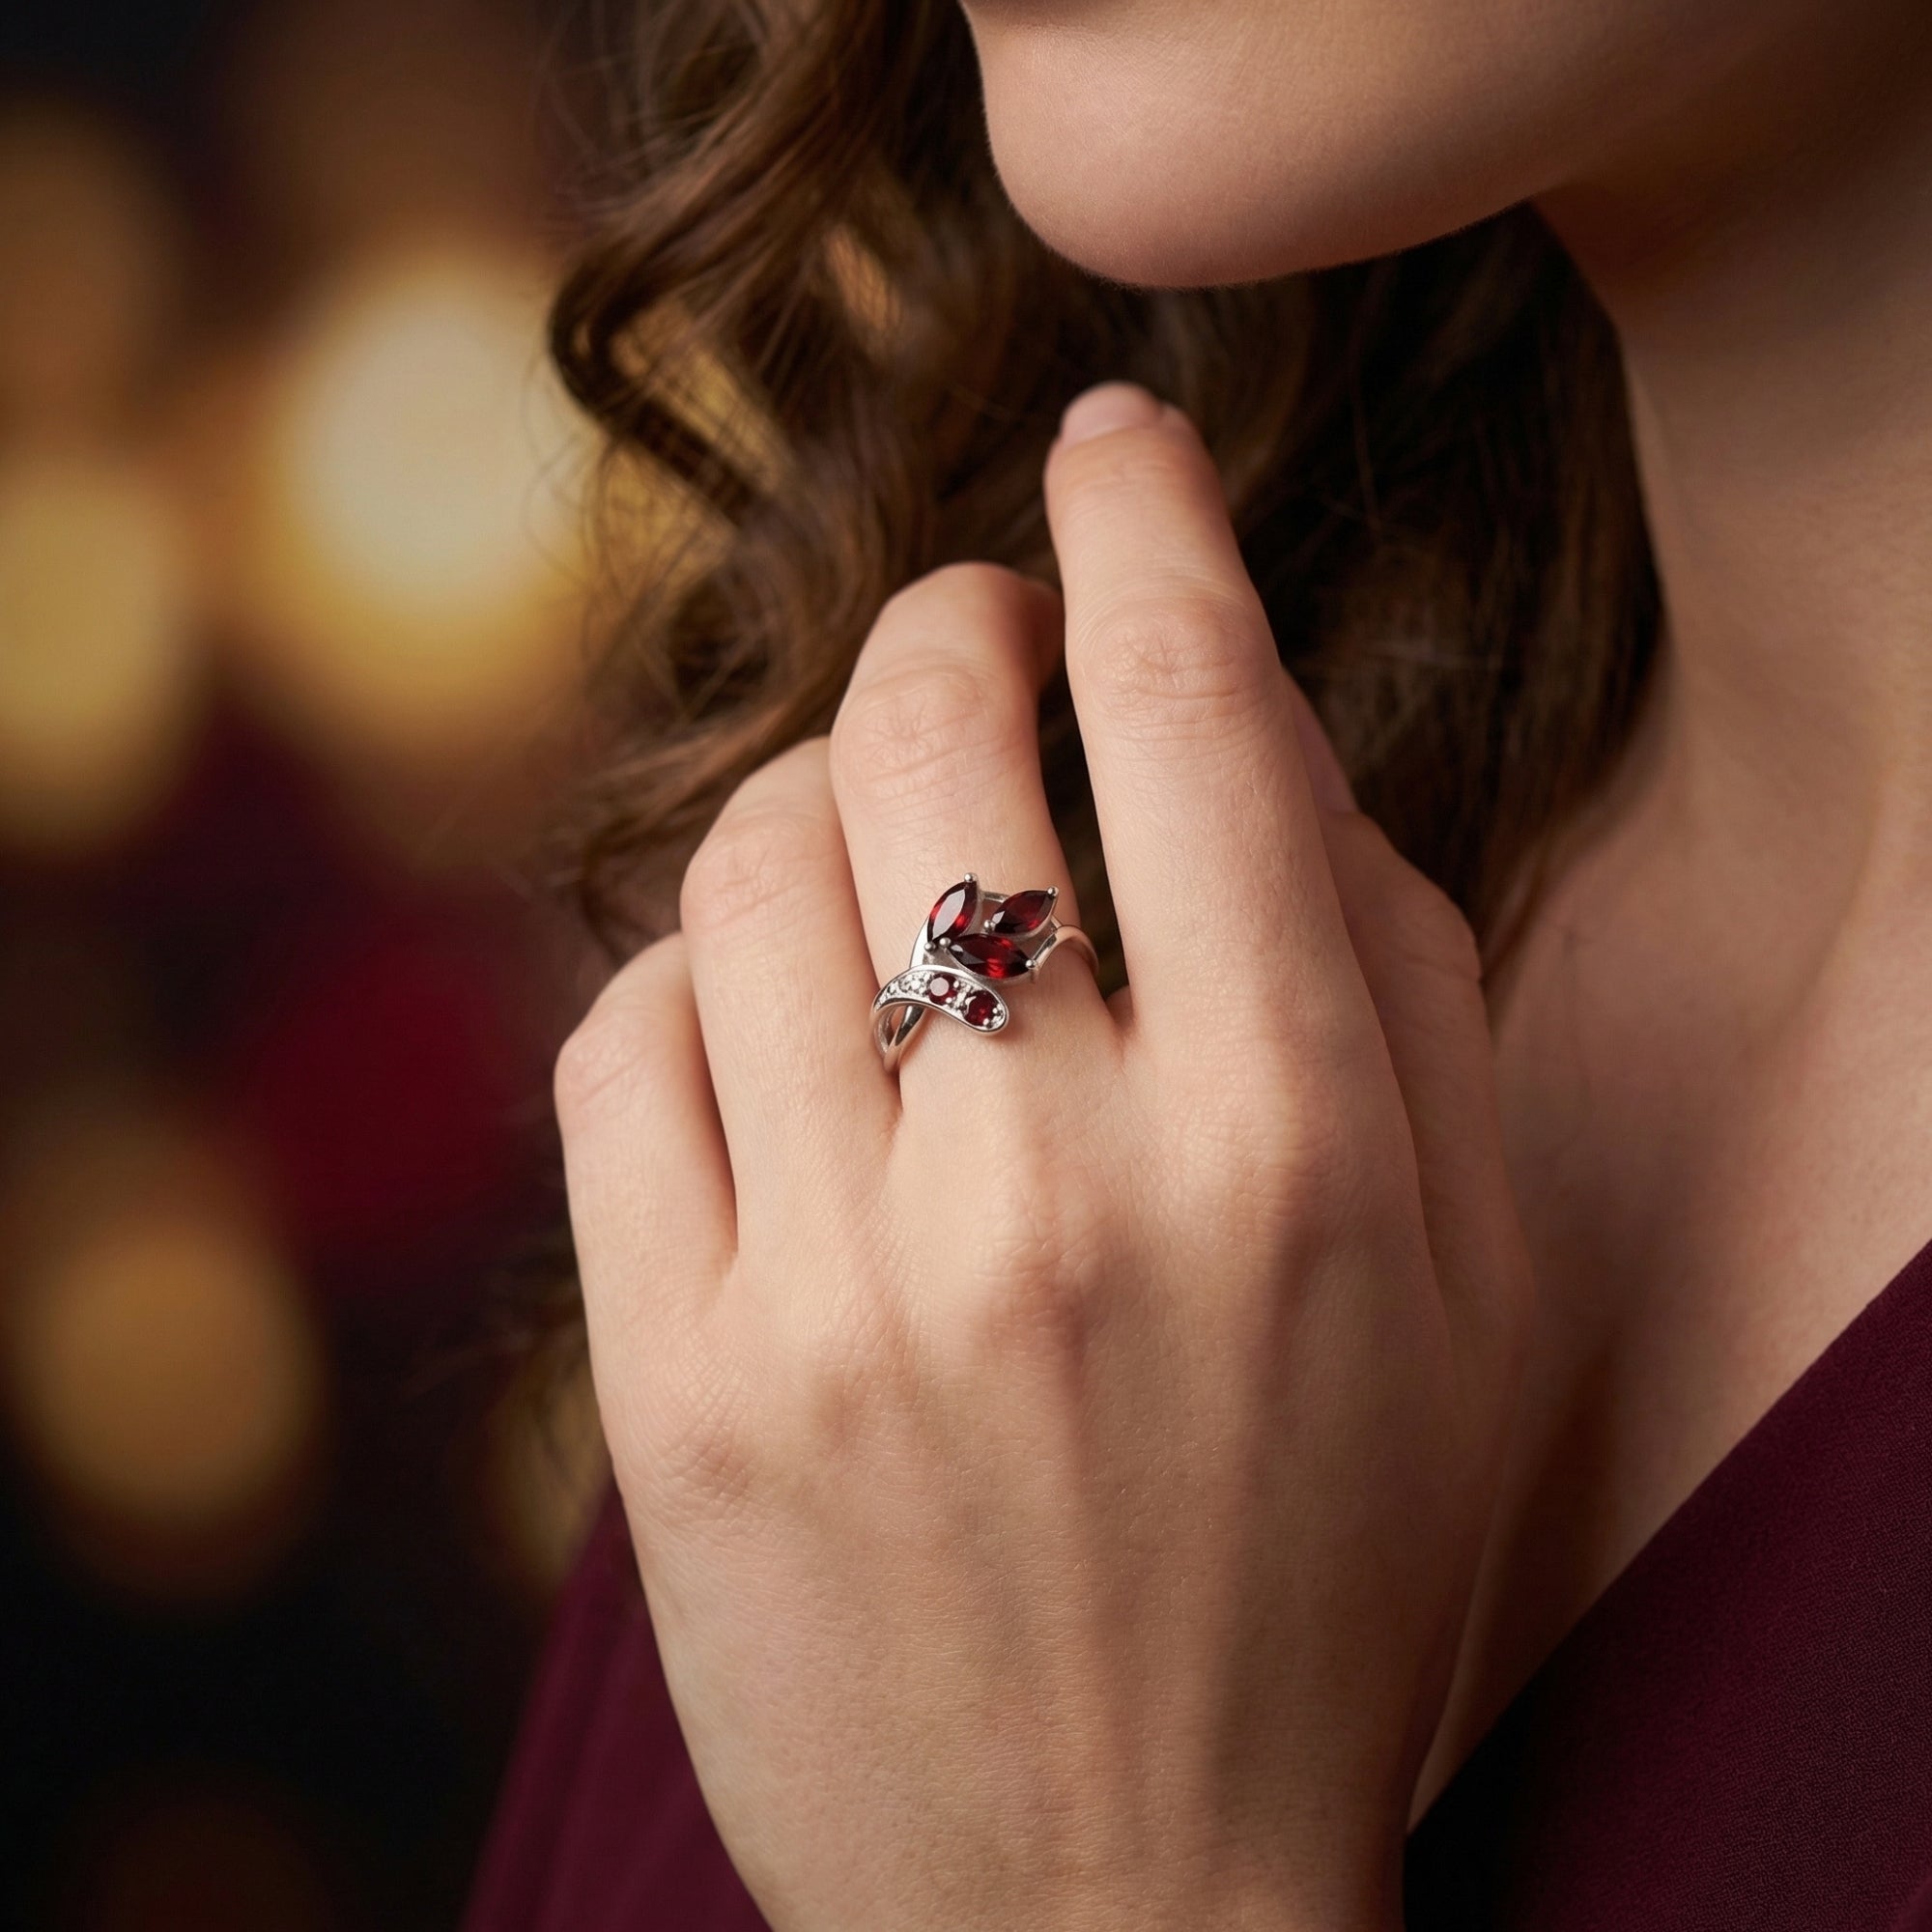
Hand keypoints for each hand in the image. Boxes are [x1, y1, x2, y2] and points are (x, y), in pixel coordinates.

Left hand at [556, 382, 1532, 1931]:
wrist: (1106, 1900)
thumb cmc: (1324, 1569)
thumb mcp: (1470, 1280)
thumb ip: (1394, 976)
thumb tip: (1250, 745)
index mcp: (1292, 1150)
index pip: (1201, 714)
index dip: (1147, 522)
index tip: (1117, 443)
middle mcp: (1053, 1191)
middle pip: (931, 737)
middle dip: (953, 622)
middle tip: (979, 636)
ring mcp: (831, 1289)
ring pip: (745, 868)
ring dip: (814, 795)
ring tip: (876, 848)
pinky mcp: (668, 1384)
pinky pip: (615, 1047)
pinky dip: (684, 983)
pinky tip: (761, 1030)